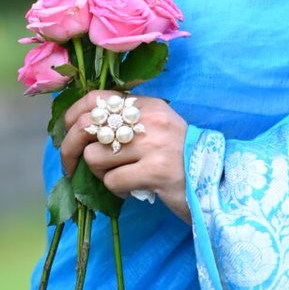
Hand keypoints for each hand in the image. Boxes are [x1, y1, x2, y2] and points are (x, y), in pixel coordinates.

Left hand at [59, 90, 189, 223]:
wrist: (221, 184)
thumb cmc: (184, 160)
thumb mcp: (160, 130)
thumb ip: (129, 124)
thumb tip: (83, 131)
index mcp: (149, 105)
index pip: (96, 98)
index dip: (73, 116)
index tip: (67, 134)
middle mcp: (150, 120)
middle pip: (88, 127)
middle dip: (71, 150)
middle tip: (72, 168)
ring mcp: (153, 145)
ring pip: (96, 157)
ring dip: (100, 174)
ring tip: (119, 180)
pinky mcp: (155, 172)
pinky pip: (112, 181)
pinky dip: (116, 190)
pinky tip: (131, 191)